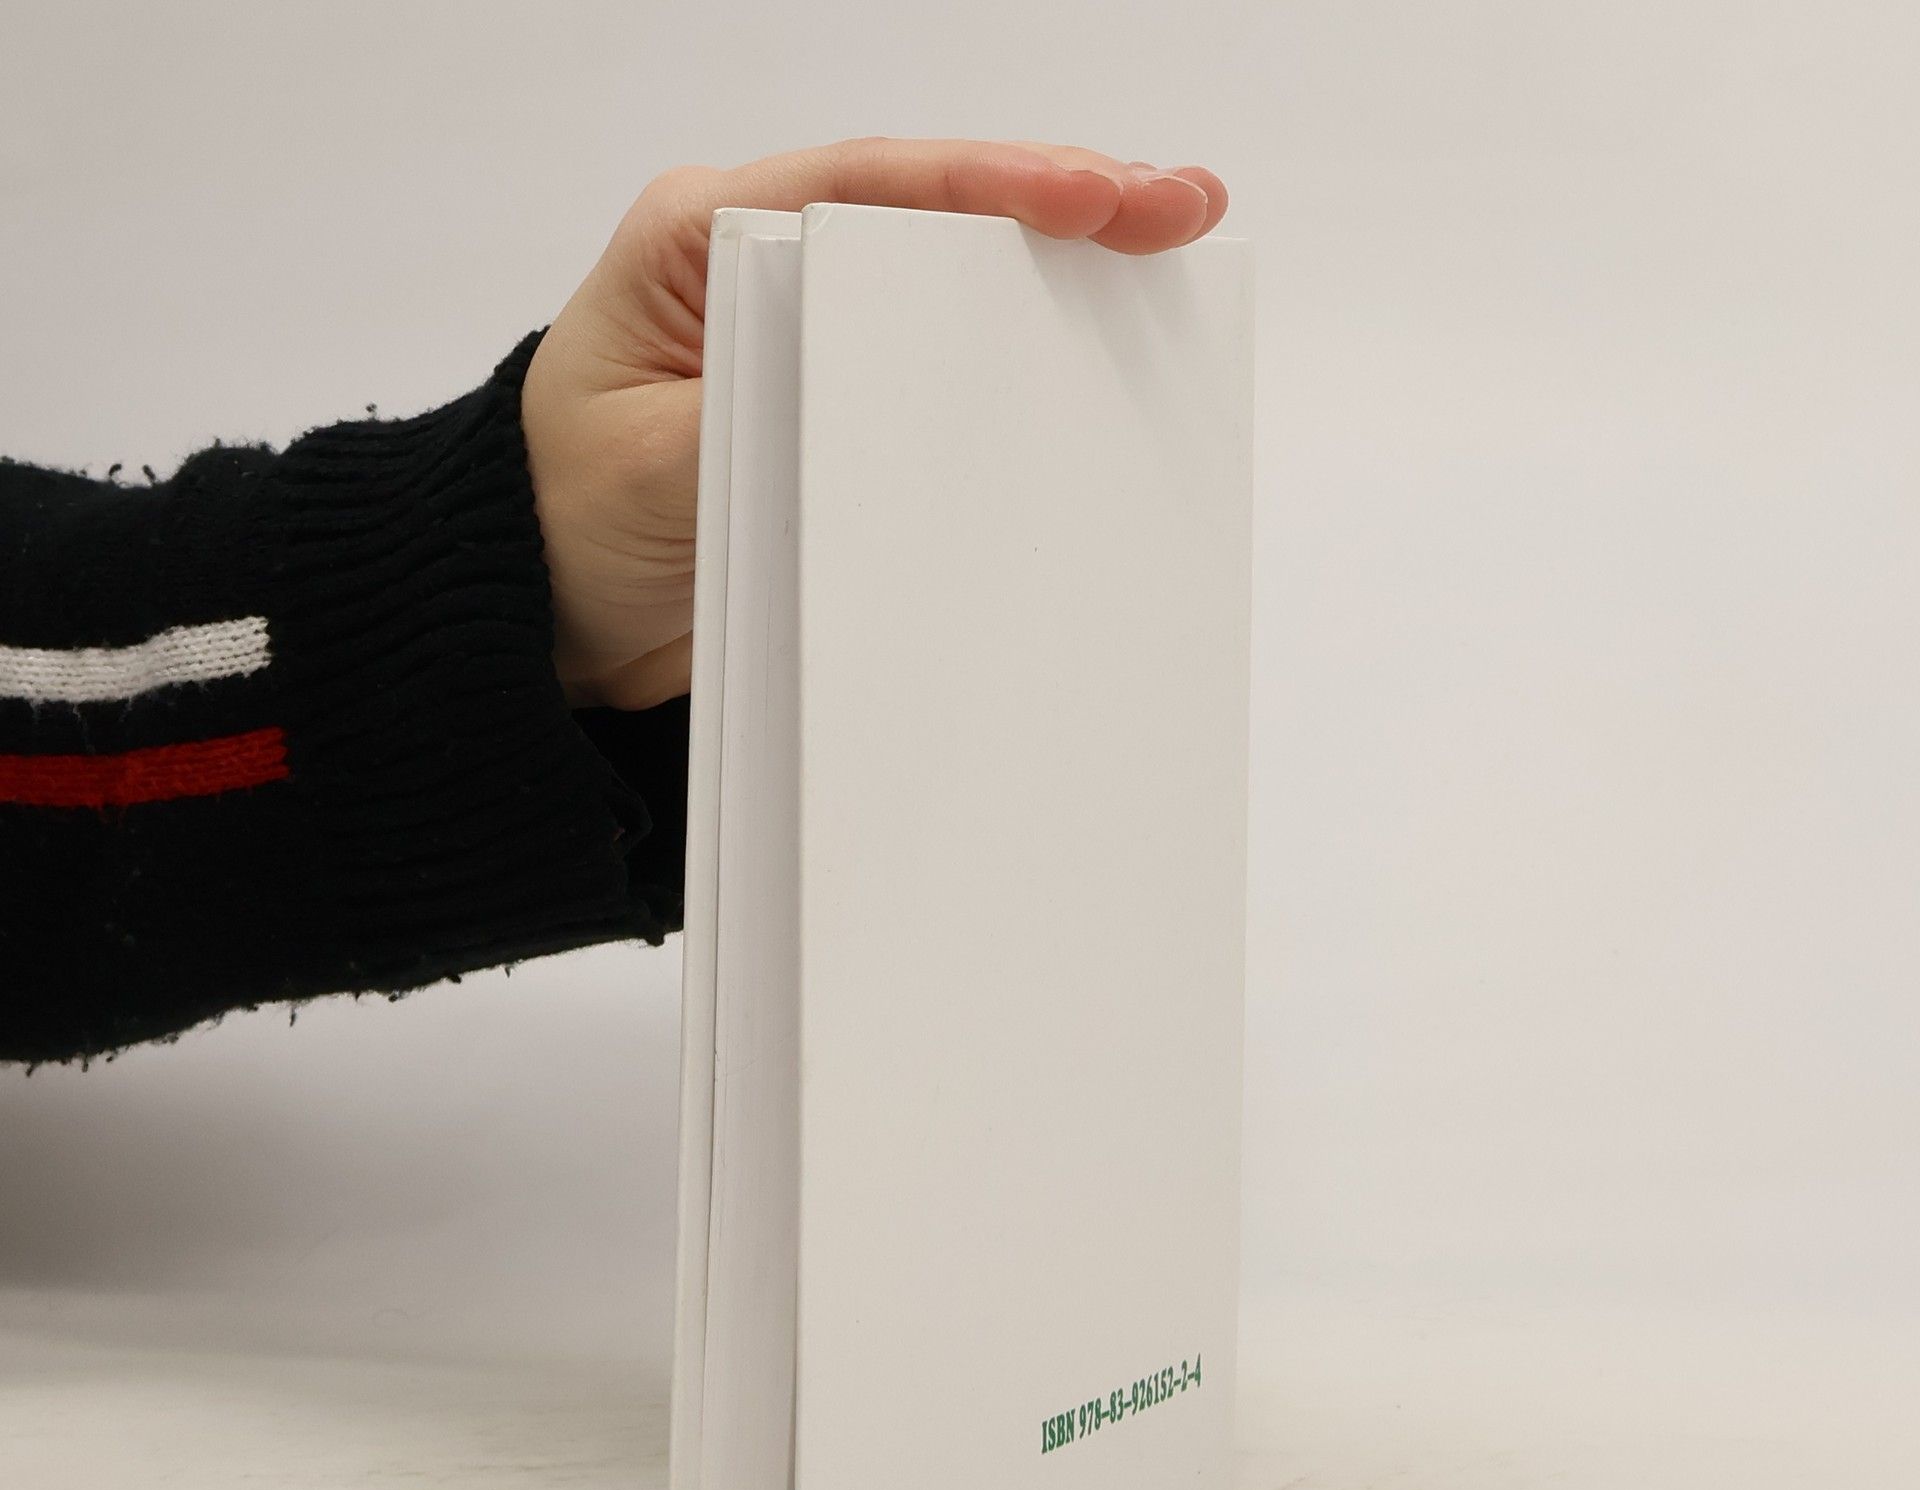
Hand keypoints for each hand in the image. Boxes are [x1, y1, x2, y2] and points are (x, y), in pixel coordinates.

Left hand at [521, 138, 1227, 709]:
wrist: (539, 616)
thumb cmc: (561, 523)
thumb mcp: (651, 469)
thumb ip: (761, 412)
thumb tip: (884, 387)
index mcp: (702, 239)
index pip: (868, 185)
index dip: (992, 183)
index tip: (1098, 195)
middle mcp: (763, 266)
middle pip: (933, 216)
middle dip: (1063, 207)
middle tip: (1183, 206)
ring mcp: (806, 338)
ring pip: (949, 286)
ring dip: (1058, 280)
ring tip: (1172, 261)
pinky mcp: (831, 410)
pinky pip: (937, 377)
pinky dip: (1017, 364)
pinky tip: (1094, 359)